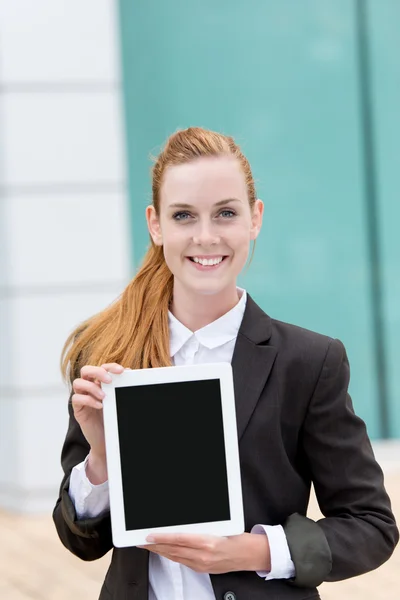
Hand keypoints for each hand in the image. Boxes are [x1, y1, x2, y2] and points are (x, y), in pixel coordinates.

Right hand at [71, 363, 123, 481]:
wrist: (106, 439)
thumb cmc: (113, 417)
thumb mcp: (118, 400)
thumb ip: (121, 387)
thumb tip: (130, 372)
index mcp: (99, 382)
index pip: (101, 367)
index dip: (110, 366)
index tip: (122, 371)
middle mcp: (89, 387)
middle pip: (85, 370)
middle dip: (97, 372)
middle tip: (109, 380)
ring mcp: (82, 397)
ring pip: (78, 382)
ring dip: (92, 387)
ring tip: (104, 396)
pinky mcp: (78, 409)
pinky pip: (76, 399)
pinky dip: (88, 400)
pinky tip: (99, 406)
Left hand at [137, 532, 270, 573]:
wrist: (249, 555)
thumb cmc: (237, 537)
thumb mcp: (220, 525)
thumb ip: (200, 526)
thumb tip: (181, 522)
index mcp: (207, 543)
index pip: (178, 539)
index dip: (162, 538)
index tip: (150, 535)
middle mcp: (203, 556)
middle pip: (173, 550)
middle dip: (155, 545)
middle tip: (142, 540)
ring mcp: (202, 565)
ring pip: (175, 557)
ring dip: (160, 551)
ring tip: (149, 545)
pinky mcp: (202, 569)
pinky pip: (182, 562)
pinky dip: (171, 555)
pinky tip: (165, 551)